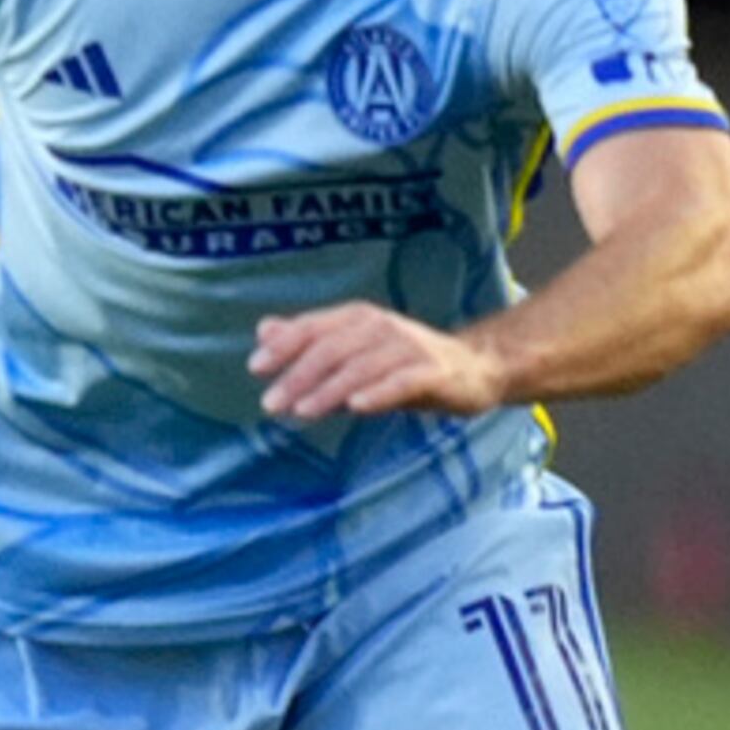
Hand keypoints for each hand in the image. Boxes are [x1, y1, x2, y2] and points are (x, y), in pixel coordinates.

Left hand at [252, 302, 503, 420]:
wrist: (474, 368)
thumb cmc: (402, 362)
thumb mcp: (353, 349)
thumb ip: (310, 341)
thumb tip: (264, 330)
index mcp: (357, 318)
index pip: (312, 328)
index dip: (283, 347)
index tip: (255, 368)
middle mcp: (381, 327)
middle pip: (332, 350)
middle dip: (298, 376)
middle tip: (271, 403)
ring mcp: (409, 348)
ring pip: (361, 367)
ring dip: (329, 389)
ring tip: (302, 410)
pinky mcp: (434, 372)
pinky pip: (402, 382)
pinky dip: (378, 393)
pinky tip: (356, 407)